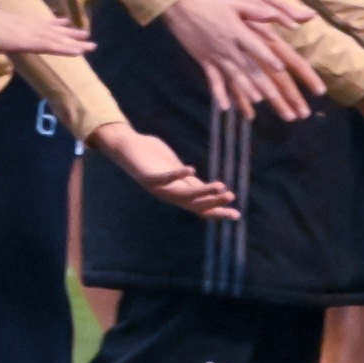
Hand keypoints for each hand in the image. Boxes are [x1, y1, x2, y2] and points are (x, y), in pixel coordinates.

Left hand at [0, 4, 93, 97]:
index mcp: (18, 40)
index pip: (45, 45)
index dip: (62, 49)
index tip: (80, 52)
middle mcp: (26, 30)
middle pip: (54, 37)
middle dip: (73, 41)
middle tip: (93, 45)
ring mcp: (25, 23)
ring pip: (51, 28)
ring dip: (69, 31)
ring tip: (86, 33)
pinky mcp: (21, 19)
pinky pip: (43, 21)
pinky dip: (55, 21)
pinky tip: (65, 21)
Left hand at [87, 124, 238, 219]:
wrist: (126, 147)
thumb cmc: (153, 158)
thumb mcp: (176, 170)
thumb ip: (190, 182)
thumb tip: (211, 189)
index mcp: (177, 194)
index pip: (201, 207)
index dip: (218, 211)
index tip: (237, 214)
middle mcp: (168, 195)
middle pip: (194, 204)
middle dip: (213, 202)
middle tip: (231, 196)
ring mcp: (158, 187)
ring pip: (183, 195)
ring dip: (202, 192)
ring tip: (220, 186)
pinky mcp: (147, 176)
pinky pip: (164, 179)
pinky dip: (177, 176)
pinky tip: (191, 169)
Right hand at [160, 0, 313, 118]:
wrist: (183, 9)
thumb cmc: (213, 4)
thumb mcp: (236, 3)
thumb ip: (256, 10)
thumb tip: (275, 13)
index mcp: (237, 32)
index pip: (255, 47)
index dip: (268, 58)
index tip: (280, 69)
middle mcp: (228, 47)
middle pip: (248, 67)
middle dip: (262, 83)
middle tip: (275, 97)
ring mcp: (216, 56)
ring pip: (233, 76)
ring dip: (245, 89)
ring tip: (257, 101)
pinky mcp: (205, 62)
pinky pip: (213, 80)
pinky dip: (219, 94)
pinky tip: (225, 107)